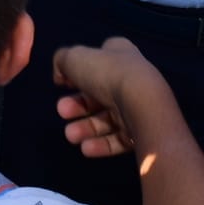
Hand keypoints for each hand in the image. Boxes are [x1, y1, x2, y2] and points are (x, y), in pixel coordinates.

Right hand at [52, 37, 168, 158]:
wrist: (142, 104)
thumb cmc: (107, 75)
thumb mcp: (74, 58)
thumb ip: (62, 61)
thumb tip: (61, 75)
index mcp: (120, 55)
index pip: (100, 59)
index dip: (80, 70)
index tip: (64, 83)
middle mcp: (131, 79)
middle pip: (99, 94)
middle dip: (77, 105)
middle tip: (62, 112)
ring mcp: (138, 106)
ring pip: (107, 119)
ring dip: (85, 128)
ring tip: (71, 135)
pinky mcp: (142, 131)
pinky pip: (118, 139)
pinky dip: (101, 144)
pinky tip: (86, 148)